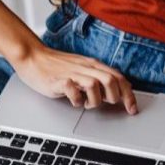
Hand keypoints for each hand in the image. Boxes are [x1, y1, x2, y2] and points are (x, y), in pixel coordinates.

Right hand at [10, 43, 137, 113]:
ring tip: (87, 104)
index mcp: (93, 65)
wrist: (32, 56)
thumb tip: (113, 92)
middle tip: (108, 105)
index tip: (132, 108)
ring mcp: (72, 73)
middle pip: (111, 80)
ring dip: (95, 100)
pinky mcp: (58, 80)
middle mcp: (85, 67)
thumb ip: (96, 78)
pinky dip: (77, 100)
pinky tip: (73, 102)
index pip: (118, 77)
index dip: (129, 95)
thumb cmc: (55, 66)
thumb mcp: (81, 70)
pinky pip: (72, 90)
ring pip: (95, 84)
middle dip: (115, 97)